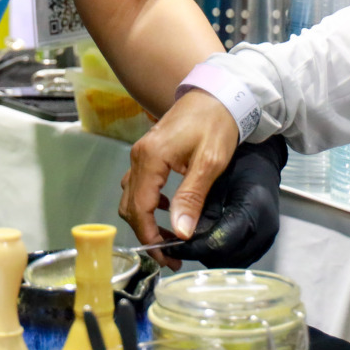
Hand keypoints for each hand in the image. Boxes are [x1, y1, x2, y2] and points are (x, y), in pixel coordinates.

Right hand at [121, 89, 240, 268]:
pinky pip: (139, 184)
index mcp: (151, 158)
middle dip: (146, 234)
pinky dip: (148, 203)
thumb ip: (192, 197)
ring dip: (146, 220)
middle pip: (130, 206)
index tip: (168, 255)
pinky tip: (170, 209)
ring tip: (171, 236)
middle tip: (170, 253)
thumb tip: (181, 231)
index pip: (139, 209)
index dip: (150, 237)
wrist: (219, 93)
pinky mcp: (149, 152)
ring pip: (131, 196)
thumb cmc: (216, 122)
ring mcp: (142, 153)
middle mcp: (140, 156)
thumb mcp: (209, 163)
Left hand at [166, 136, 285, 268]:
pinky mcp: (264, 242)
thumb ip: (197, 203)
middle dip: (197, 252)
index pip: (218, 243)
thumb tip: (179, 231)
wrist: (261, 158)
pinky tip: (207, 238)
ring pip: (229, 261)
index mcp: (254, 209)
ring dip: (208, 255)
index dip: (191, 247)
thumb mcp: (213, 175)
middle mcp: (265, 229)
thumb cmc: (239, 160)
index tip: (171, 246)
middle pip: (224, 257)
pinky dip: (220, 253)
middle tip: (175, 243)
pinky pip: (238, 257)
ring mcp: (267, 238)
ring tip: (189, 239)